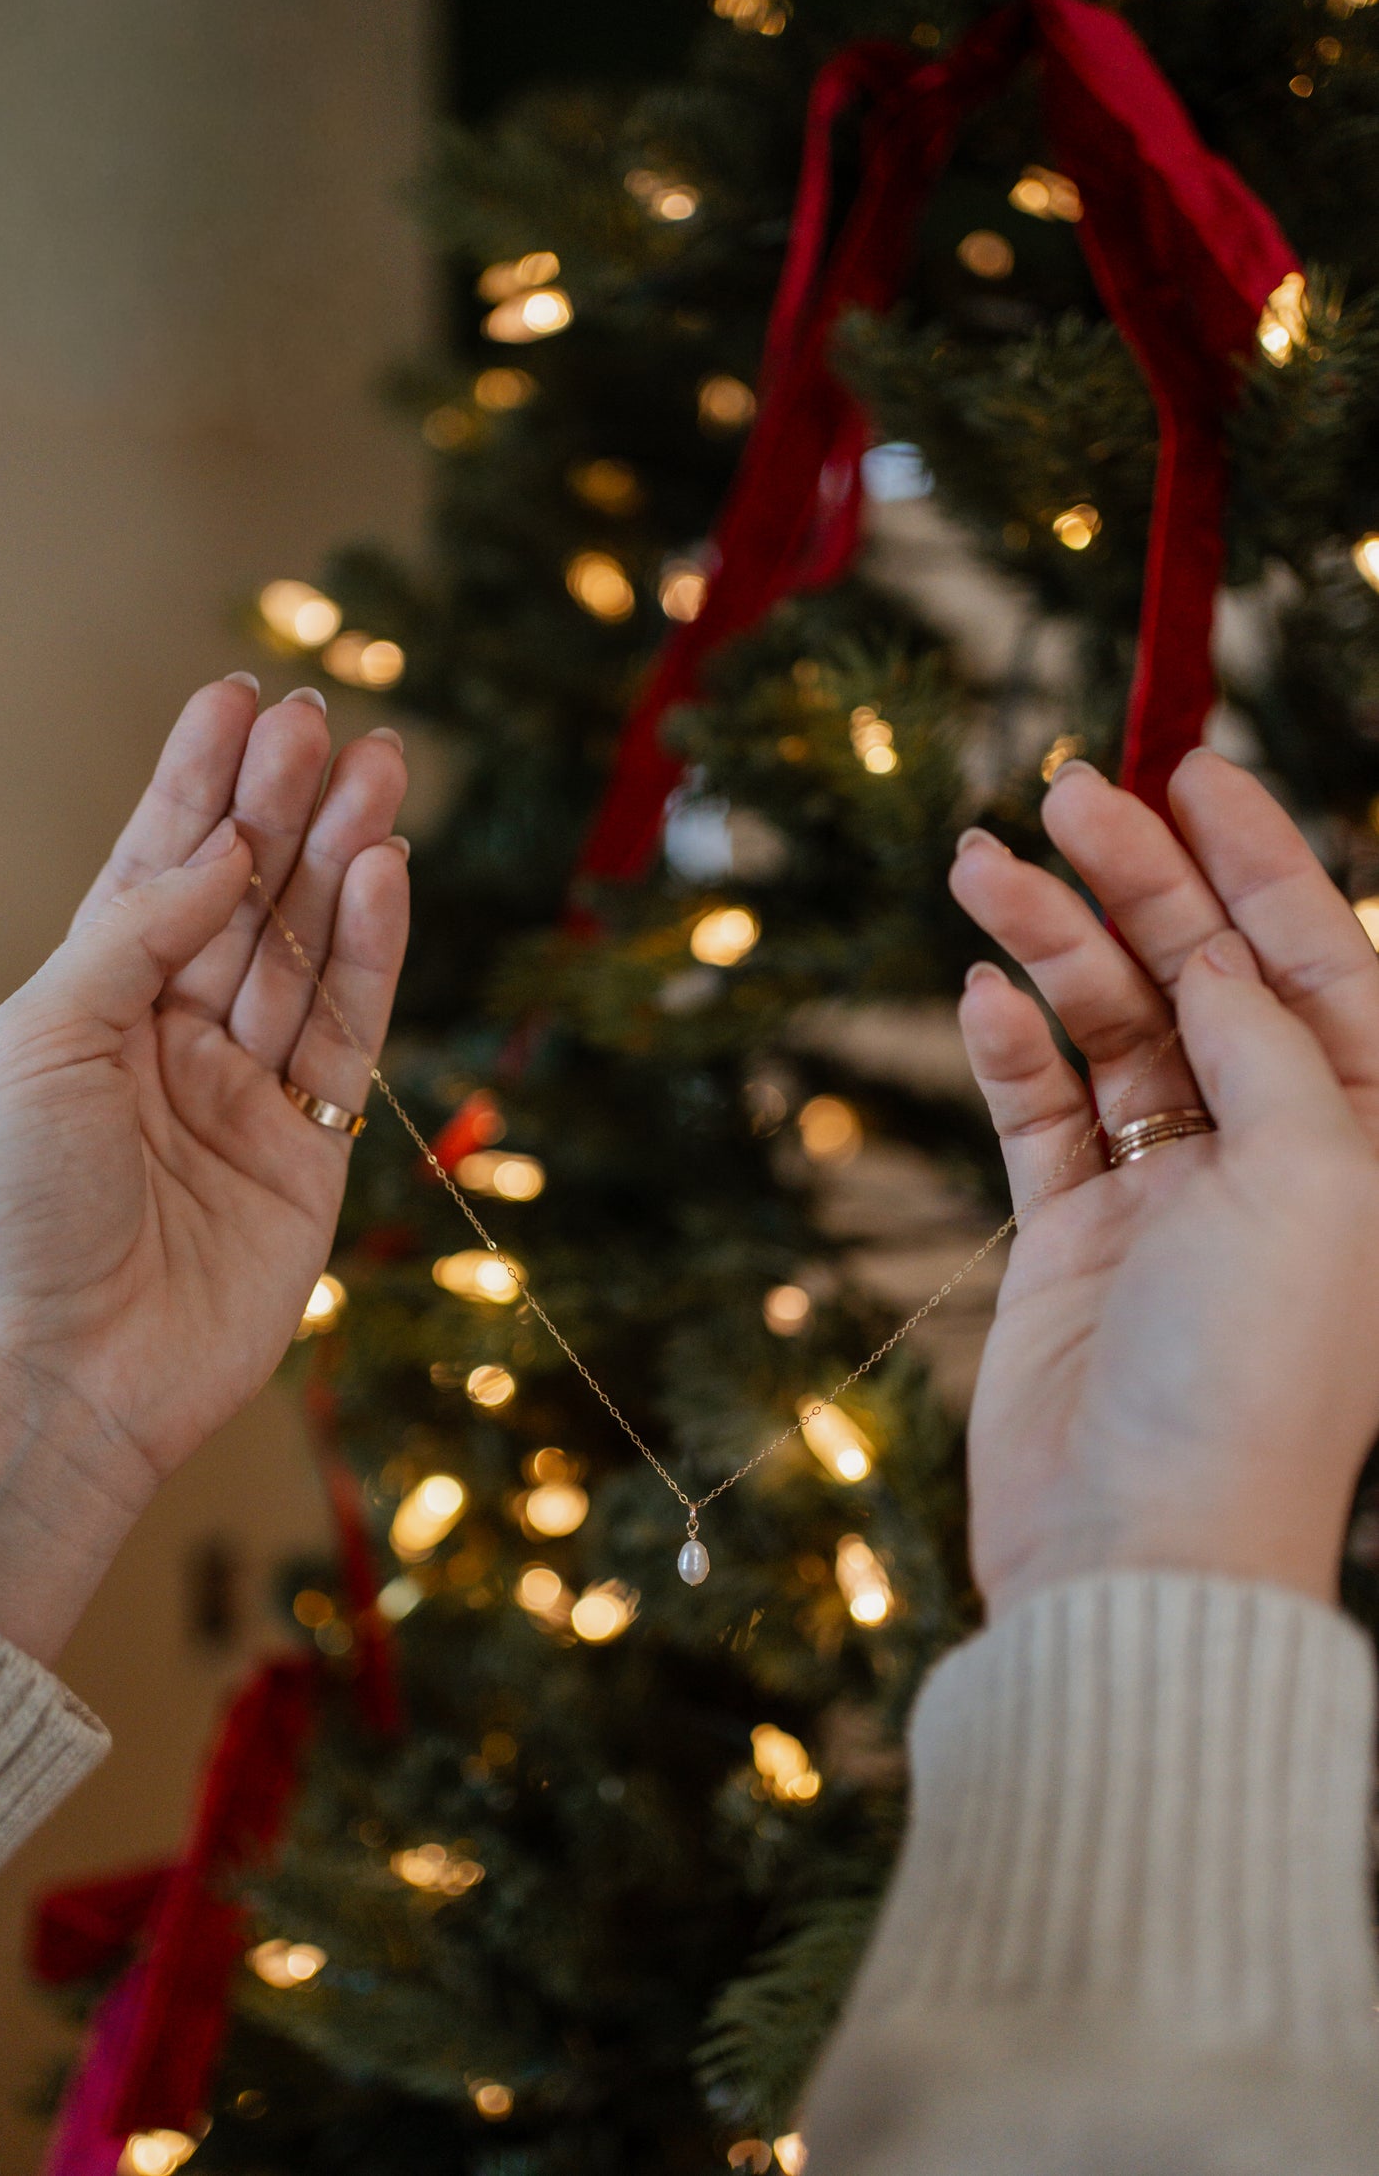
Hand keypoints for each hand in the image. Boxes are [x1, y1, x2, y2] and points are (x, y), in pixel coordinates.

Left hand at [0, 677, 408, 1660]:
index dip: (197, 783)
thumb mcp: (44, 1042)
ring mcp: (247, 1096)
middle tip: (324, 722)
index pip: (156, 870)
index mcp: (91, 1005)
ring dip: (340, 861)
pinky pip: (348, 1036)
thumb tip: (223, 853)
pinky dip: (370, 954)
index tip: (238, 696)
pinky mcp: (312, 1157)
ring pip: (306, 954)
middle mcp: (173, 1040)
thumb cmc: (13, 1214)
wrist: (53, 1380)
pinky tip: (382, 874)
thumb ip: (137, 935)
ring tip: (376, 771)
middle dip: (282, 807)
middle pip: (245, 900)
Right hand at [950, 749, 1378, 1615]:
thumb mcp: (1312, 1179)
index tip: (1189, 771)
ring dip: (1052, 946)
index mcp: (1369, 1142)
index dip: (1257, 860)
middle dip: (1137, 882)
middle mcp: (1279, 1156)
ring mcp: (1171, 1195)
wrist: (1136, 1548)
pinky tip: (980, 992)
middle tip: (1059, 790)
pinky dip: (1013, 1049)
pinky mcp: (1074, 1238)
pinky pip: (1043, 1114)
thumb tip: (1209, 955)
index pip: (1318, 963)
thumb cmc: (1256, 1376)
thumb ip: (1265, 1045)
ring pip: (1113, 1031)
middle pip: (1205, 979)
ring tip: (981, 866)